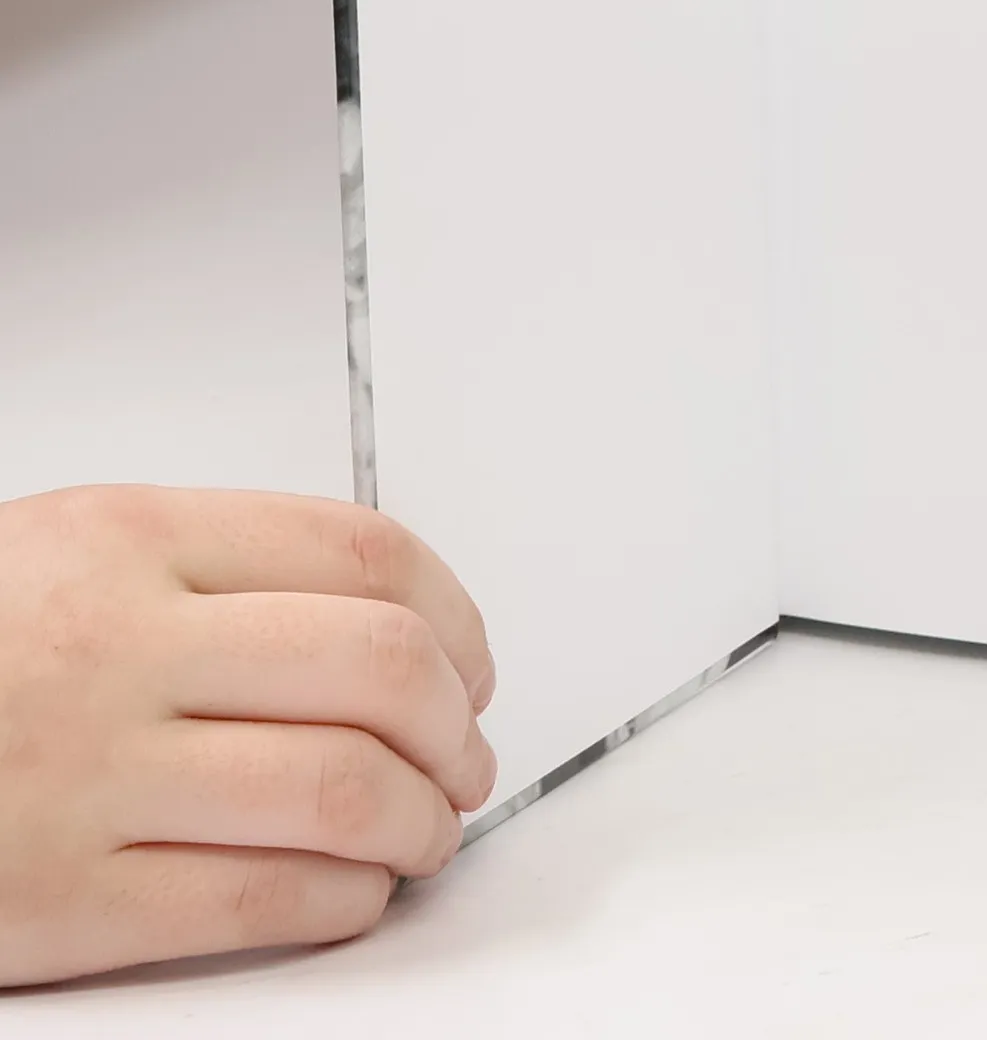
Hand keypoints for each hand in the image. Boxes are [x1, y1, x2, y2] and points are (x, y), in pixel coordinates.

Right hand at [0, 486, 496, 986]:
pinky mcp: (62, 901)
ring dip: (423, 820)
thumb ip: (222, 567)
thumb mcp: (75, 548)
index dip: (457, 616)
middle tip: (464, 754)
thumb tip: (387, 621)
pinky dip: (345, 899)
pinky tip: (354, 889)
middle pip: (379, 668)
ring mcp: (91, 774)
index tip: (471, 662)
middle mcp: (120, 644)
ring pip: (344, 790)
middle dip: (456, 724)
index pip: (367, 556)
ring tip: (427, 827)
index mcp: (132, 537)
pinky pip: (261, 899)